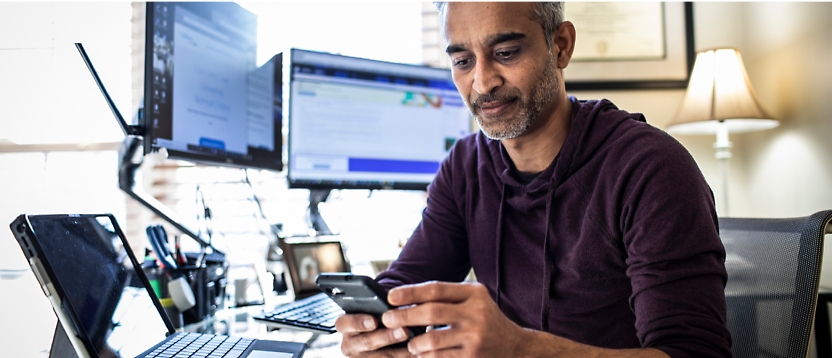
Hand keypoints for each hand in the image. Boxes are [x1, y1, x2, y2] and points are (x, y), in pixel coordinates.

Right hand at [335, 313, 414, 356]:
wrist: (383, 328)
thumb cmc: (379, 313)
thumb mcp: (375, 307)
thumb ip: (380, 306)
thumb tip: (394, 306)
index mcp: (345, 324)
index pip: (343, 323)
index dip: (358, 322)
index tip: (374, 321)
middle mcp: (349, 344)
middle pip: (366, 342)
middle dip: (387, 337)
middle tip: (404, 331)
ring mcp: (361, 357)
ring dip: (399, 352)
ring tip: (415, 345)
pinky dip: (404, 357)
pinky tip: (417, 353)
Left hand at [381, 281, 528, 357]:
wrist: (515, 347)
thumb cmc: (486, 319)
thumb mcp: (473, 300)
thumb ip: (447, 297)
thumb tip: (406, 298)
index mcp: (474, 294)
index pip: (436, 289)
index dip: (410, 292)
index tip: (390, 296)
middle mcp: (476, 313)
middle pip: (431, 313)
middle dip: (404, 316)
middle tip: (387, 319)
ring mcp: (474, 336)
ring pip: (432, 339)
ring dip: (414, 342)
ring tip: (410, 342)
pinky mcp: (472, 357)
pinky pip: (439, 357)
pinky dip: (425, 356)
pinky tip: (421, 354)